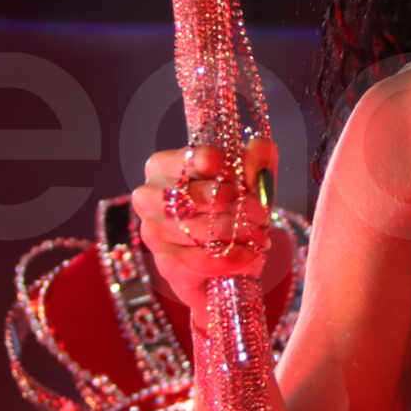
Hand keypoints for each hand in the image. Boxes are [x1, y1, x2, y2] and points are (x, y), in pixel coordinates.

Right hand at [130, 139, 277, 307]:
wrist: (228, 262)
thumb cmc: (232, 213)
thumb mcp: (251, 183)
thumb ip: (257, 160)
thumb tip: (260, 146)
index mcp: (162, 167)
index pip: (181, 160)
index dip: (210, 164)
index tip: (235, 172)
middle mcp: (150, 198)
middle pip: (189, 196)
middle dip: (232, 203)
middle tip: (260, 211)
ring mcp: (154, 232)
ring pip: (197, 229)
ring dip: (236, 232)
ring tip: (260, 233)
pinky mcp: (166, 263)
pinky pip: (201, 260)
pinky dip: (231, 258)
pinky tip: (250, 254)